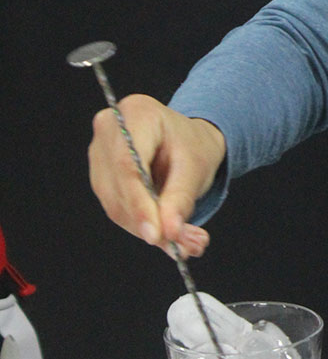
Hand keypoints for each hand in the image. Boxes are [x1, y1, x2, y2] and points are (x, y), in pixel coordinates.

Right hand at [87, 94, 224, 255]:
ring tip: (183, 242)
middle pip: (118, 187)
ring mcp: (99, 152)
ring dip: (146, 228)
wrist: (187, 142)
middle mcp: (110, 129)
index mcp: (137, 114)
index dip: (139, 203)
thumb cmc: (192, 145)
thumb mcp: (196, 168)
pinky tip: (166, 233)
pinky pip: (115, 207)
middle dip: (148, 222)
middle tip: (181, 244)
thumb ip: (180, 199)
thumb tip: (168, 232)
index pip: (128, 164)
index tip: (156, 235)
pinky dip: (141, 225)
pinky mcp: (100, 175)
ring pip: (114, 203)